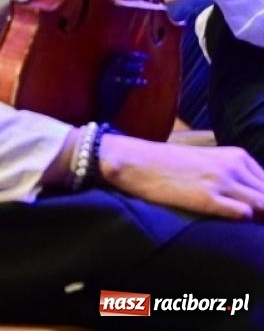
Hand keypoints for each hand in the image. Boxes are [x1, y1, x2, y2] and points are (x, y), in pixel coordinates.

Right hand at [99, 132, 263, 218]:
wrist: (133, 161)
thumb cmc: (168, 165)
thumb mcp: (208, 161)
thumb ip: (234, 175)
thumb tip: (256, 202)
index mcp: (236, 156)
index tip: (257, 210)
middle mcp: (233, 166)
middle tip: (254, 221)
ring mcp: (220, 182)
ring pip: (263, 206)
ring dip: (260, 218)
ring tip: (249, 228)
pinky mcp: (206, 198)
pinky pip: (242, 213)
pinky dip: (244, 220)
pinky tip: (232, 222)